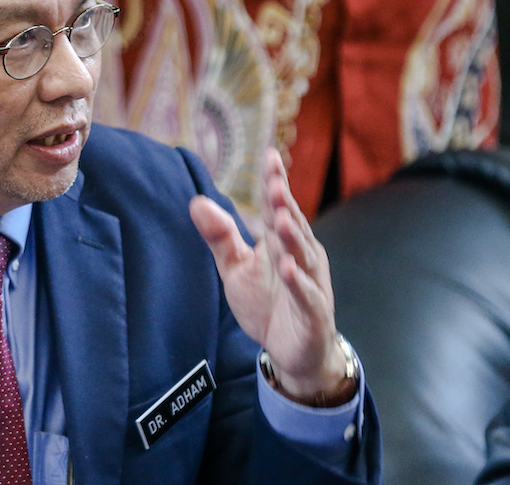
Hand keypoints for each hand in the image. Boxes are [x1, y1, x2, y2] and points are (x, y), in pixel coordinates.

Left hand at [189, 148, 346, 400]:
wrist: (292, 353)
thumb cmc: (266, 303)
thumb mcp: (236, 268)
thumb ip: (220, 236)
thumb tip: (196, 201)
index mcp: (282, 241)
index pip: (277, 206)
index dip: (275, 182)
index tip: (270, 155)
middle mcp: (301, 256)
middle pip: (291, 225)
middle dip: (284, 203)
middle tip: (275, 181)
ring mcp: (311, 283)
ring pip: (302, 256)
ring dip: (292, 237)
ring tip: (280, 217)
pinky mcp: (313, 313)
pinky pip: (306, 295)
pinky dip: (299, 282)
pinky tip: (289, 268)